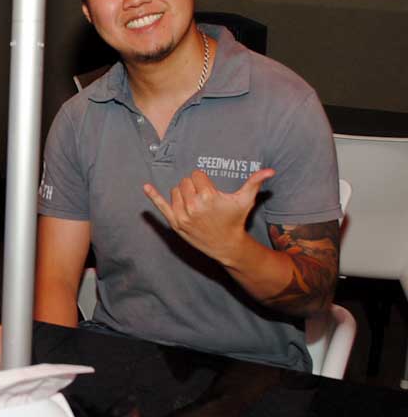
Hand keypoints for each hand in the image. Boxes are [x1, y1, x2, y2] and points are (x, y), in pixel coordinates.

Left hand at [143, 168, 274, 262]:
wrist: (226, 245)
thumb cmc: (235, 220)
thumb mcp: (245, 201)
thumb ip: (255, 183)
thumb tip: (270, 170)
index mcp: (208, 197)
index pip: (197, 175)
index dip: (204, 181)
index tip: (210, 190)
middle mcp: (193, 205)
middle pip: (185, 181)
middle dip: (194, 186)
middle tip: (204, 199)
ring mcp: (182, 215)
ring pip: (175, 190)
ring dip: (183, 194)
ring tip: (196, 205)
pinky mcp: (174, 223)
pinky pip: (160, 206)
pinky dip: (153, 196)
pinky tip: (146, 187)